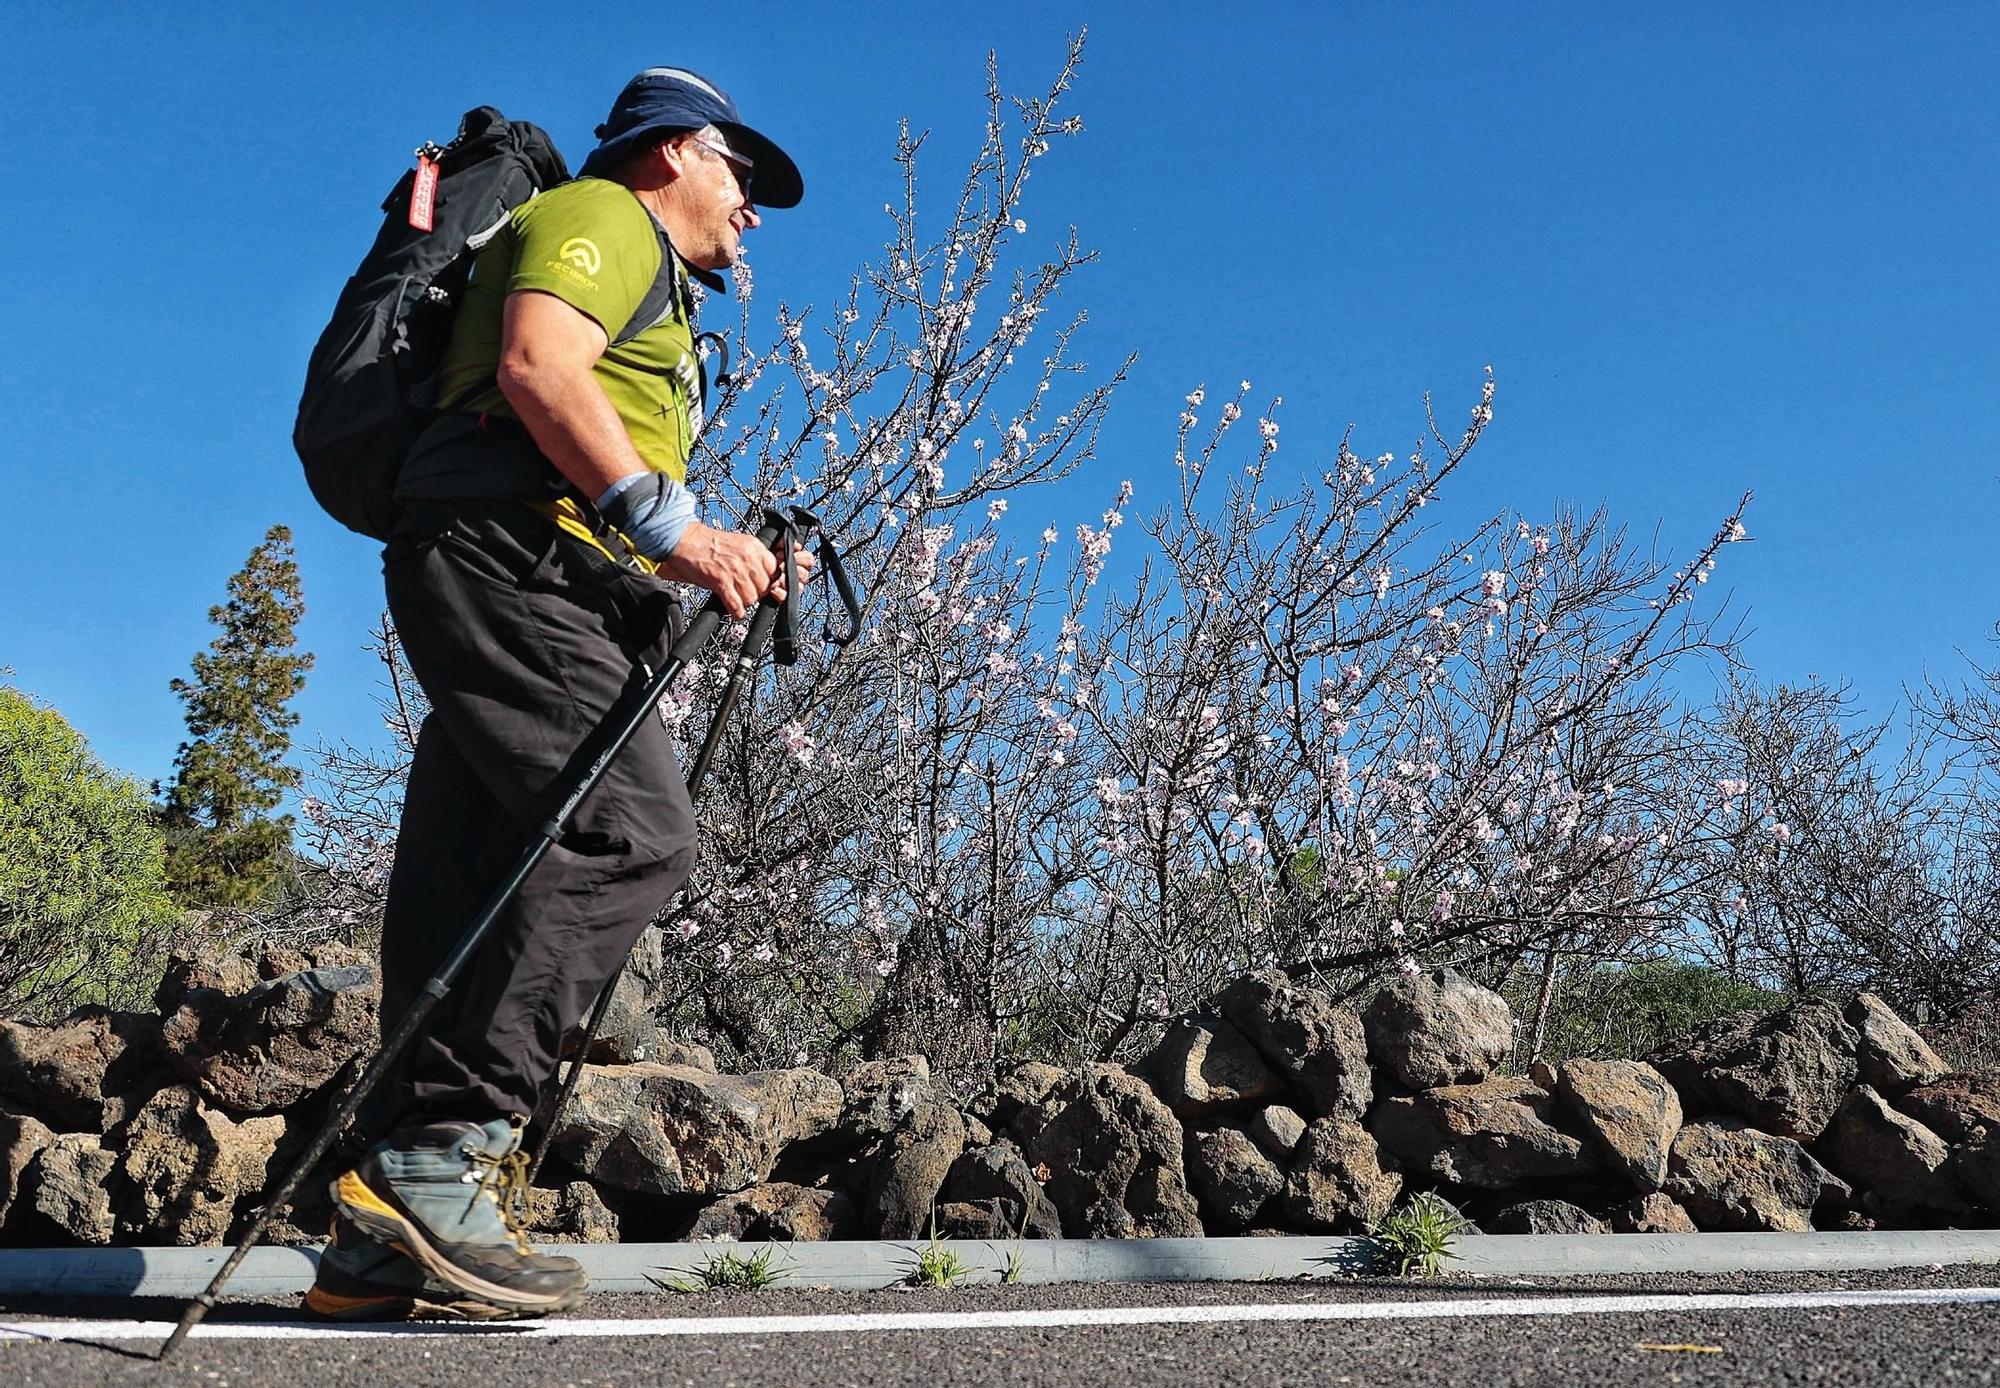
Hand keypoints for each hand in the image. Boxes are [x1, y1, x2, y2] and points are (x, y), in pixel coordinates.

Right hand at [655, 520, 816, 617]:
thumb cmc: (708, 543)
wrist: (684, 540)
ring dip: (744, 602)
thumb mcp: (739, 544)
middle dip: (756, 593)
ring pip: (752, 598)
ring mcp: (735, 570)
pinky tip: (734, 609)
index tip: (764, 587)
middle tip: (745, 592)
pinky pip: (736, 604)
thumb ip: (754, 558)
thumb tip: (766, 576)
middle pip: (764, 587)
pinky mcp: (720, 581)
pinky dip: (736, 611)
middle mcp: (747, 558)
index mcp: (754, 547)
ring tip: (736, 597)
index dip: (769, 582)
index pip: (775, 571)